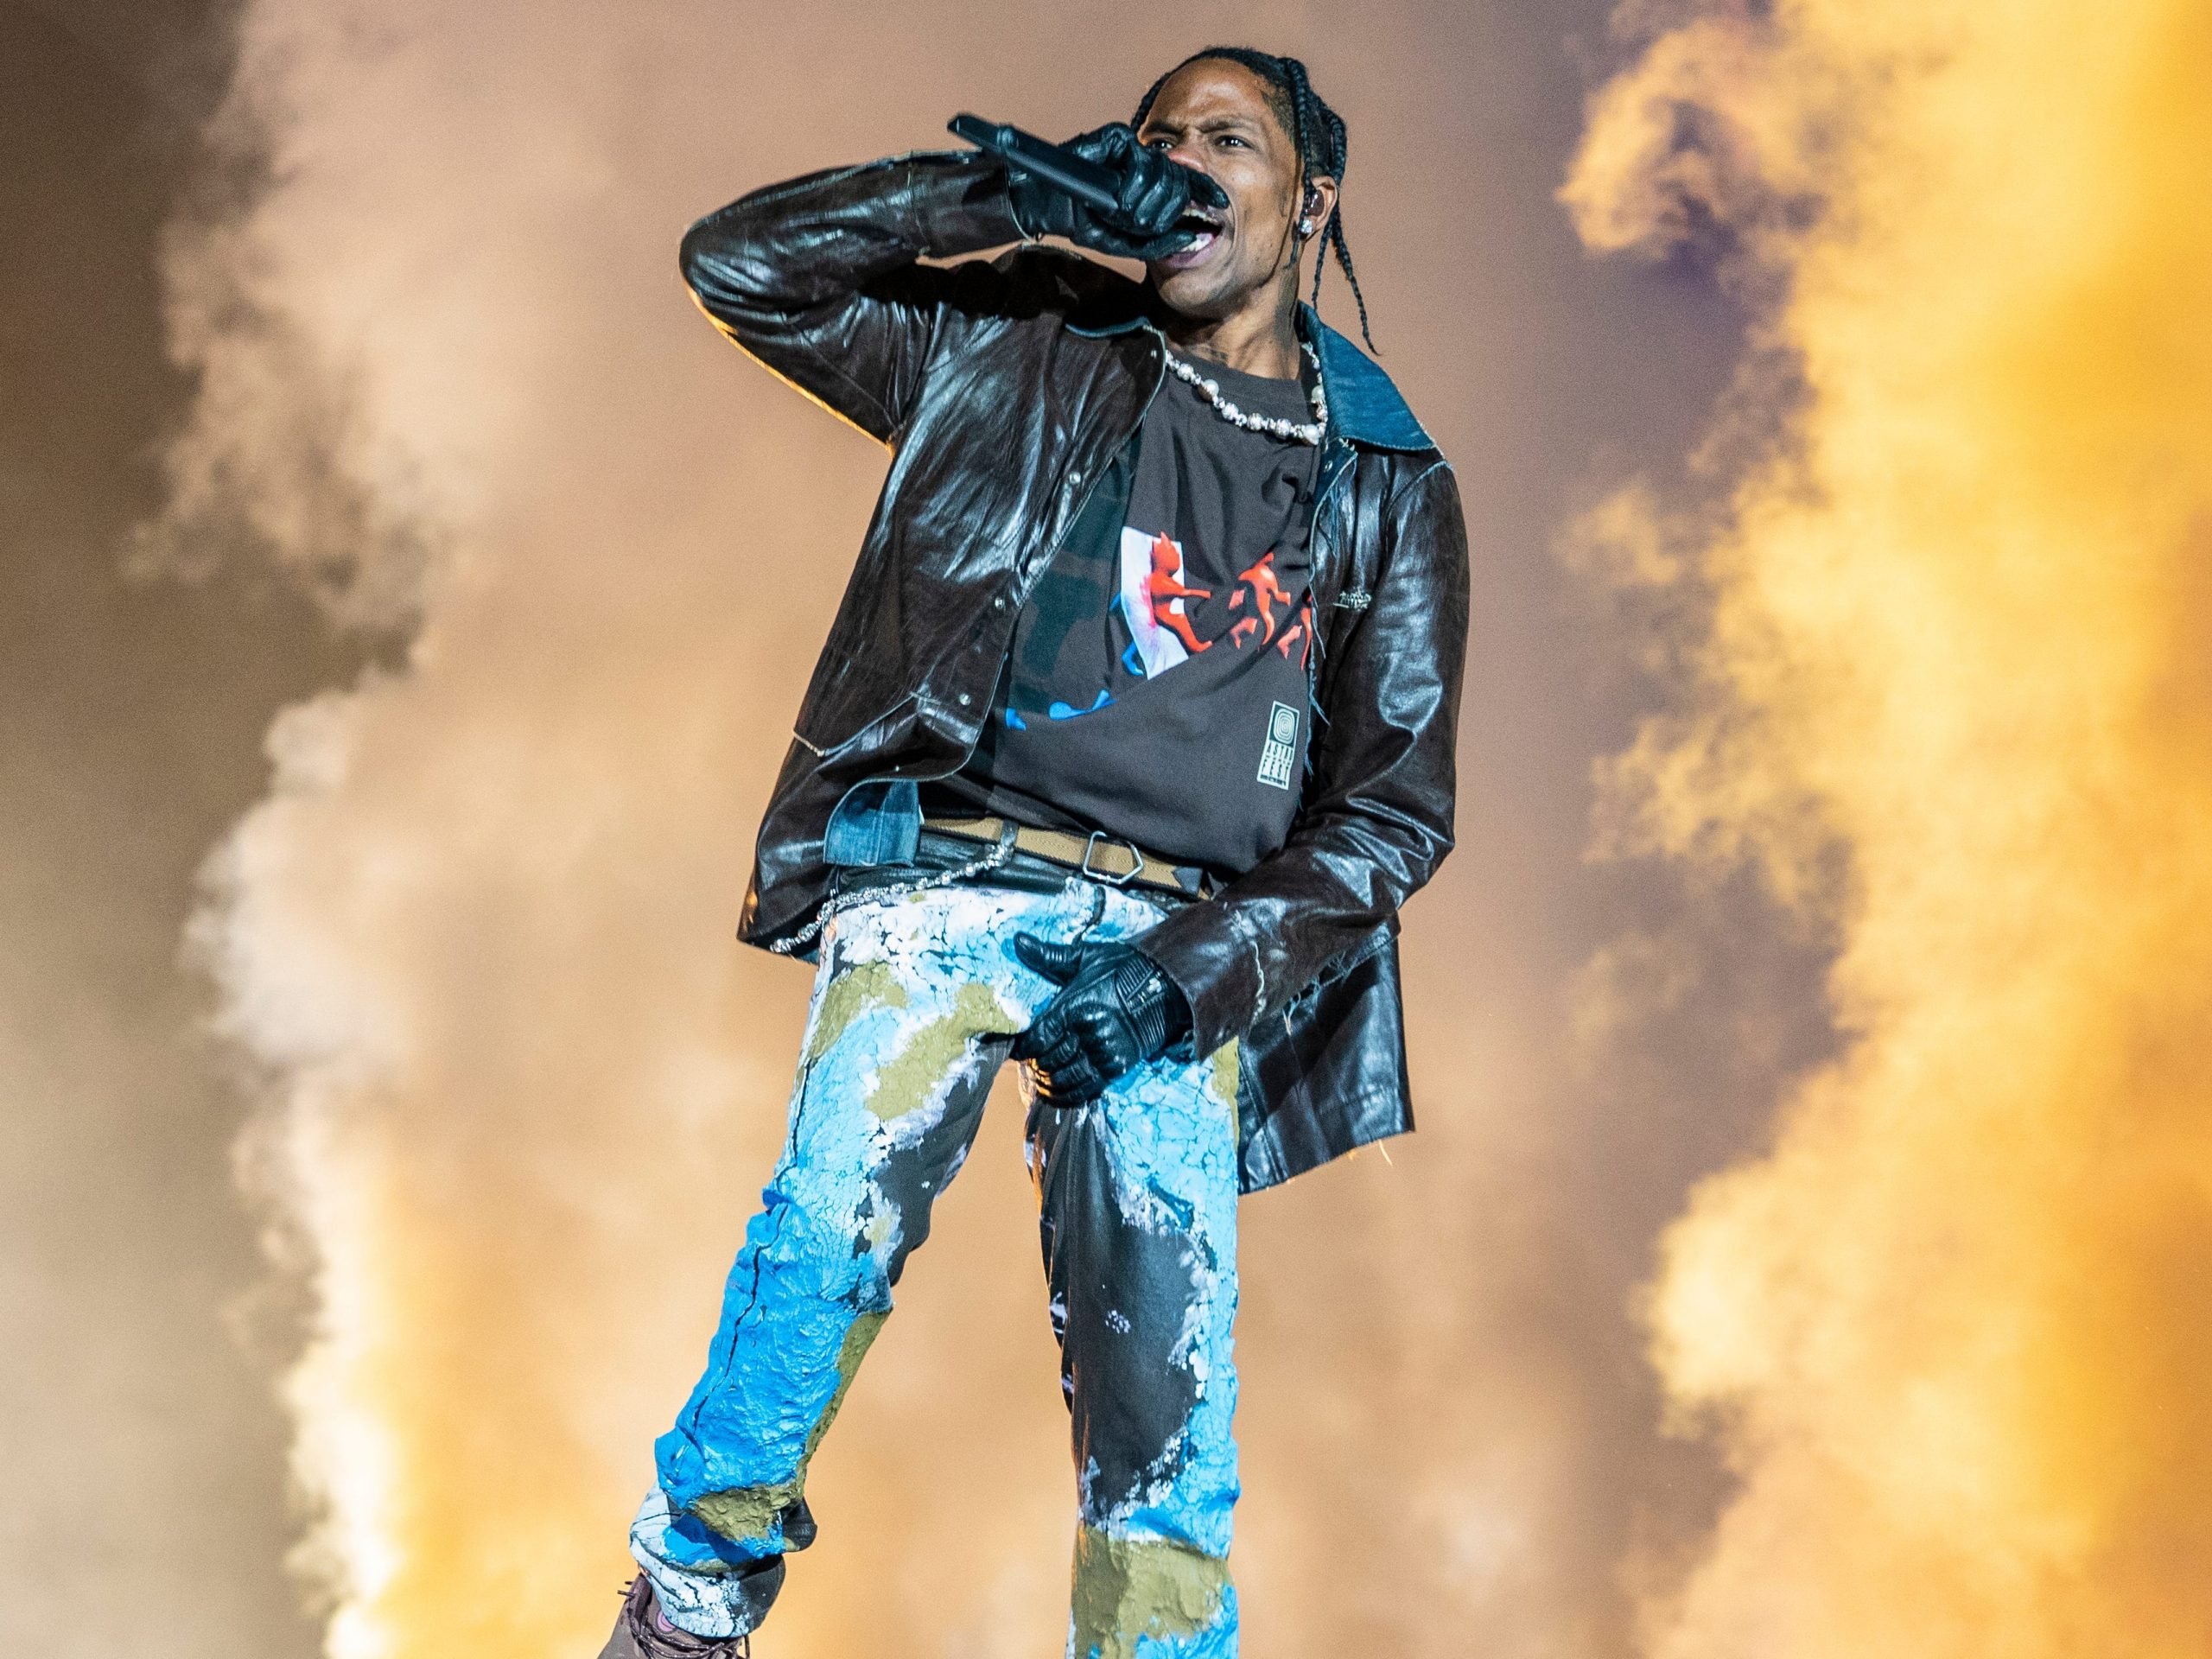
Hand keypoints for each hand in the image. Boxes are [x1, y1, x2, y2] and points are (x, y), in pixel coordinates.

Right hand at [1004, 123, 1229, 262]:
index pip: (1186, 181)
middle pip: (1178, 180)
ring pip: (1162, 172)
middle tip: (1142, 224)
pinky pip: (1141, 160)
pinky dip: (1134, 185)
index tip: (1221, 203)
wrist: (1047, 205)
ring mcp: (1130, 149)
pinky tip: (1119, 199)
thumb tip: (1191, 239)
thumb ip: (1156, 244)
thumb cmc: (1083, 221)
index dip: (1205, 189)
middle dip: (1166, 209)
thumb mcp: (1123, 242)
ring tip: (1126, 215)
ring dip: (1147, 202)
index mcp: (1149, 184)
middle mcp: (1143, 163)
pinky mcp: (1115, 137)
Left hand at [1009, 933, 1192, 1106]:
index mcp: (1076, 1006)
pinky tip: (1054, 1092)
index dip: (1022, 1047)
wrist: (1166, 986)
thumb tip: (1018, 941)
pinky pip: (1084, 1090)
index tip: (1016, 1048)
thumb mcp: (1086, 958)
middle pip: (1047, 1060)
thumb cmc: (1123, 969)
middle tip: (1028, 1062)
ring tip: (1040, 1076)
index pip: (1037, 1037)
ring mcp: (1103, 1053)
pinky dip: (1066, 1095)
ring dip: (1047, 1081)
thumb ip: (1049, 956)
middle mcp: (1088, 1033)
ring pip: (1063, 1078)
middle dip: (1034, 1063)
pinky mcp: (1116, 1068)